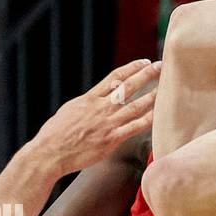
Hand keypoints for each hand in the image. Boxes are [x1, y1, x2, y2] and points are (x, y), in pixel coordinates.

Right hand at [31, 59, 159, 175]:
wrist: (49, 153)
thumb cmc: (54, 135)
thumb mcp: (69, 110)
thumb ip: (86, 104)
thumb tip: (95, 98)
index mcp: (89, 99)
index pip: (115, 78)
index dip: (132, 68)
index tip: (144, 62)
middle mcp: (100, 108)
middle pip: (128, 87)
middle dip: (146, 75)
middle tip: (160, 67)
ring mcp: (107, 124)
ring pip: (135, 106)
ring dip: (152, 96)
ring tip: (165, 89)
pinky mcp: (111, 140)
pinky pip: (135, 128)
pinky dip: (148, 120)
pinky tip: (159, 115)